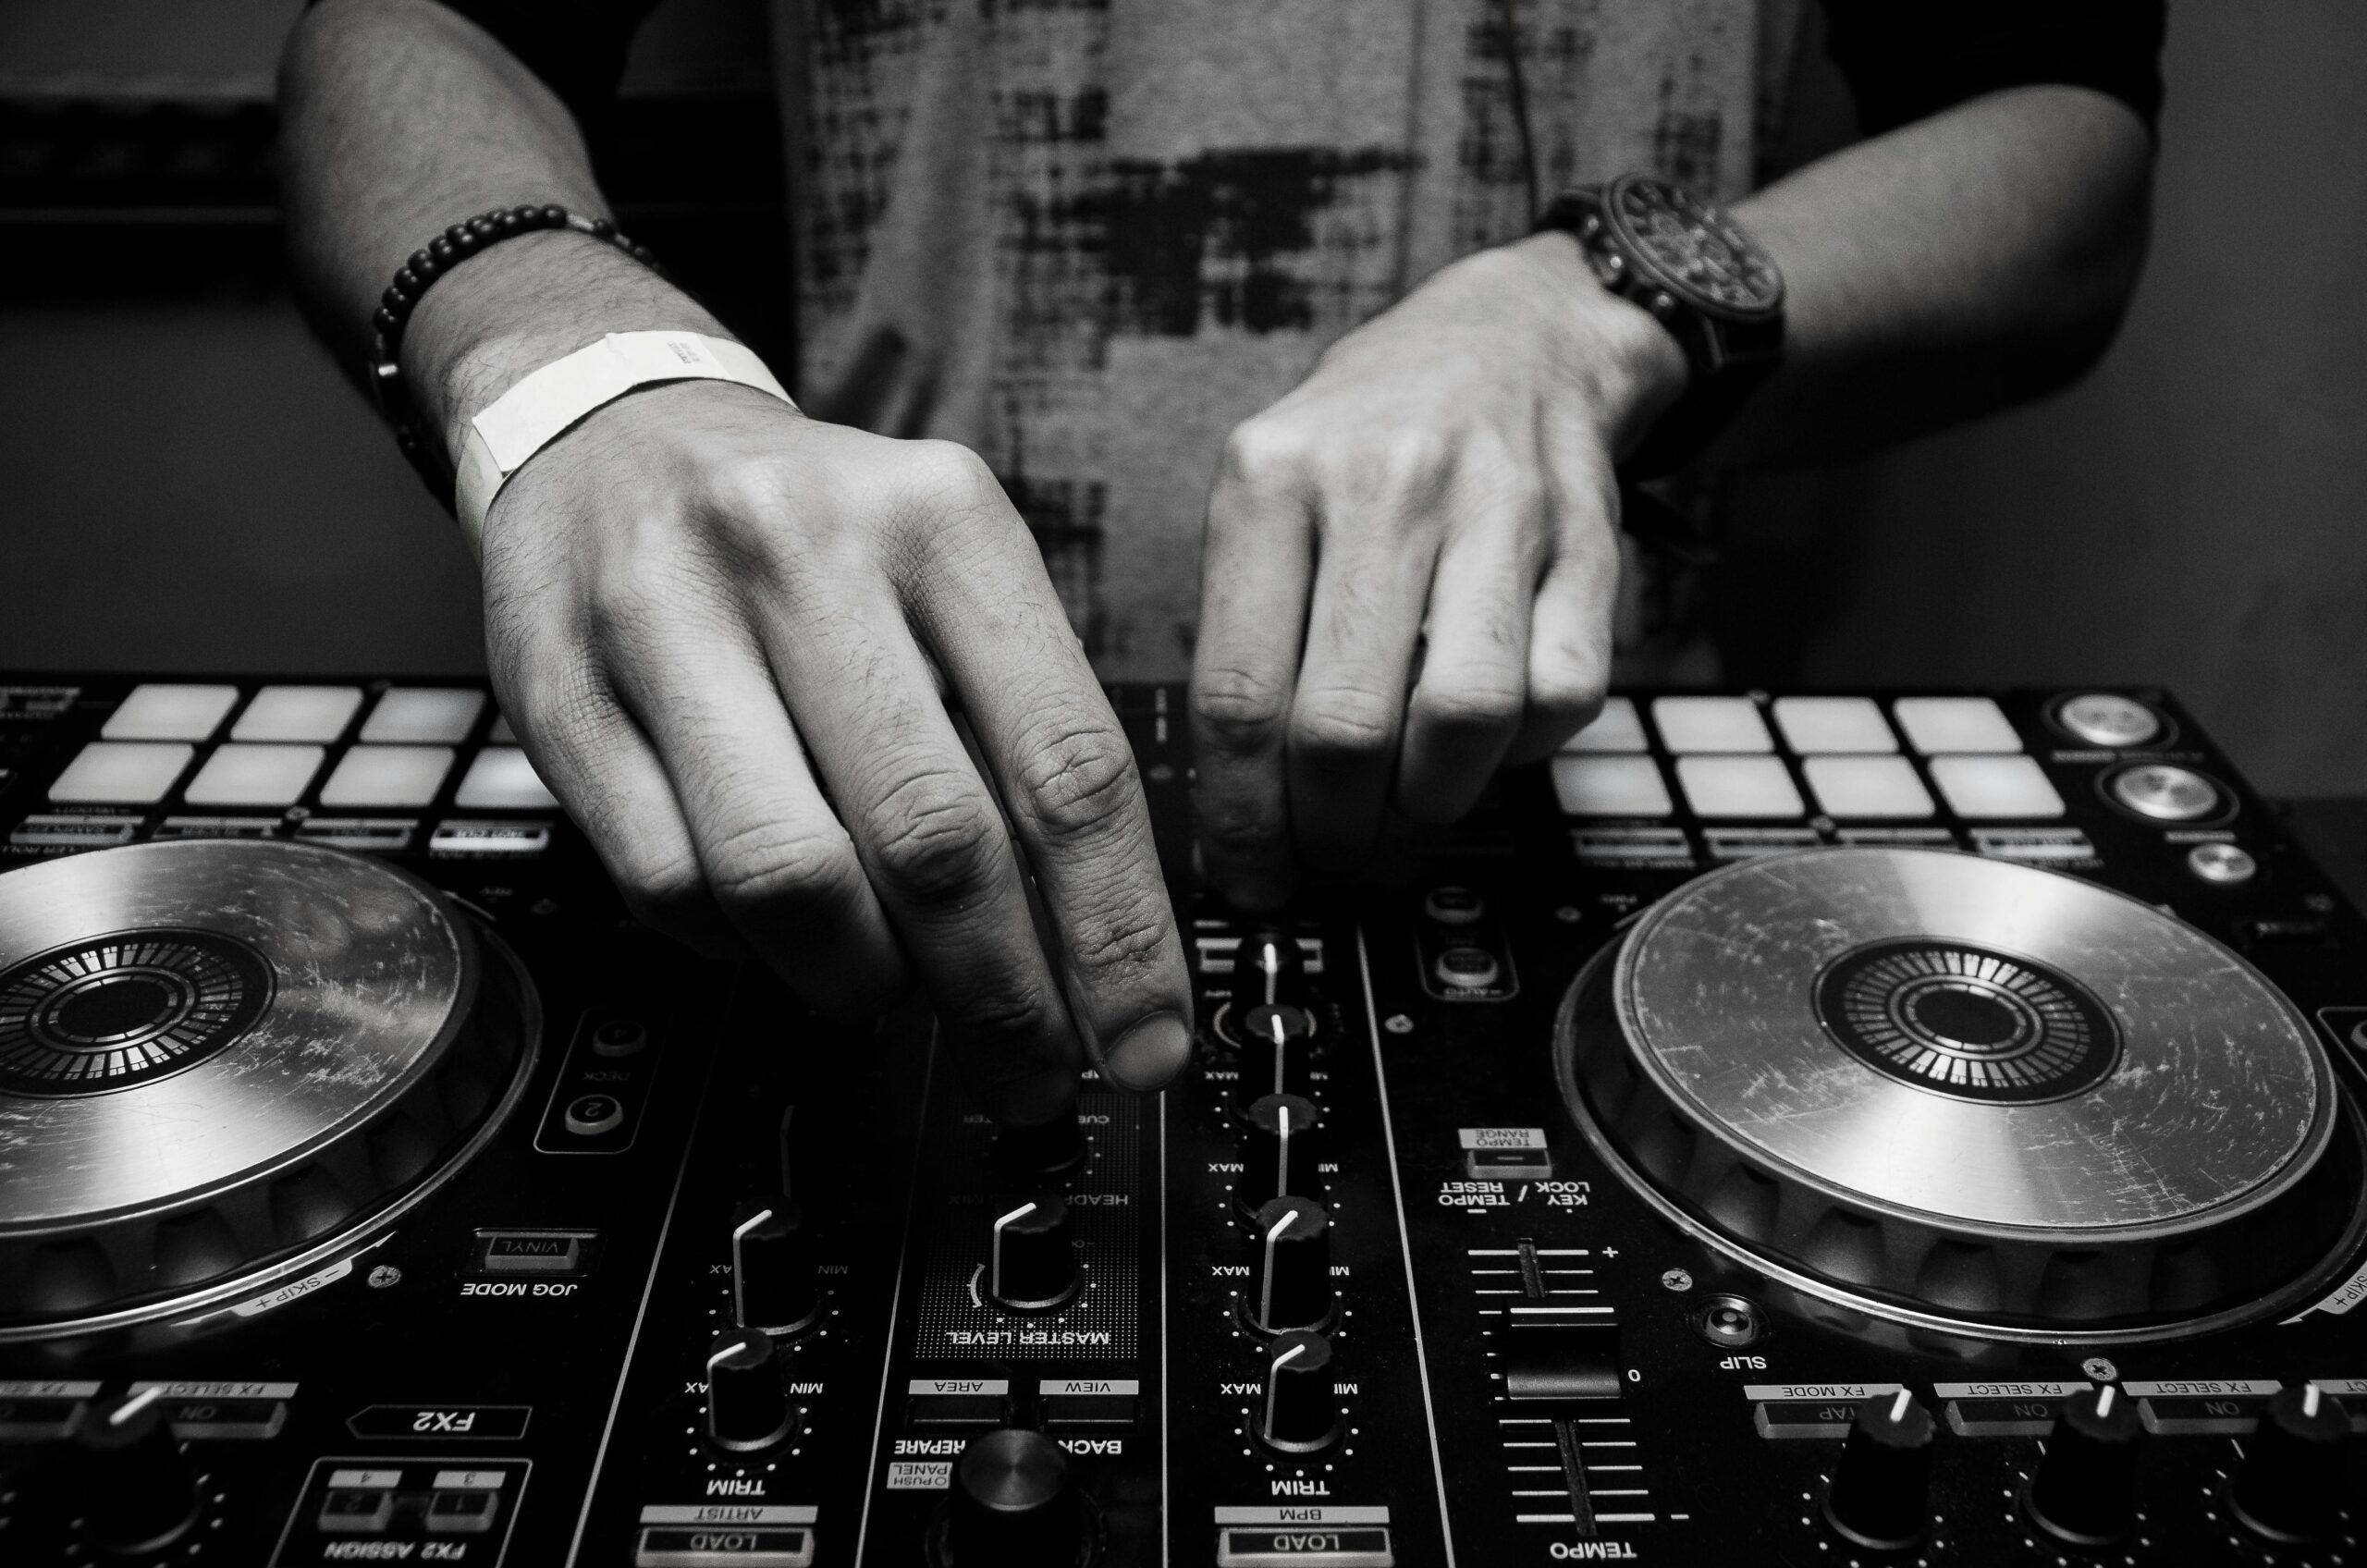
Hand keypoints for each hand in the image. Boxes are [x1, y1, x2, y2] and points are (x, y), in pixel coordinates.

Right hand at [477, 382, 1194, 1121]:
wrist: (610, 435)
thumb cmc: (815, 533)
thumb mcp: (952, 572)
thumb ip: (1022, 731)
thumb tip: (1097, 950)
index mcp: (943, 520)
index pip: (1065, 762)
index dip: (1117, 931)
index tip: (1146, 1041)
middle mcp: (805, 551)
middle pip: (934, 839)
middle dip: (1001, 997)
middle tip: (1031, 1078)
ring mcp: (666, 619)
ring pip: (791, 878)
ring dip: (861, 981)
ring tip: (890, 993)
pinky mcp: (560, 695)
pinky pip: (671, 885)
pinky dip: (741, 947)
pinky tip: (773, 930)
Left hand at [1190, 233, 1687, 905]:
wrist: (1512, 337)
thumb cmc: (1365, 442)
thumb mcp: (1265, 492)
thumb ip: (1244, 631)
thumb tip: (1237, 809)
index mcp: (1270, 479)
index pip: (1236, 694)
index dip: (1241, 818)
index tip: (1250, 877)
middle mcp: (1381, 485)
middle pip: (1343, 725)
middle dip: (1332, 831)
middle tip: (1330, 861)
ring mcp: (1493, 508)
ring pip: (1461, 716)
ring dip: (1430, 803)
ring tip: (1405, 814)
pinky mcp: (1585, 540)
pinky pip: (1562, 694)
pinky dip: (1524, 751)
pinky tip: (1489, 742)